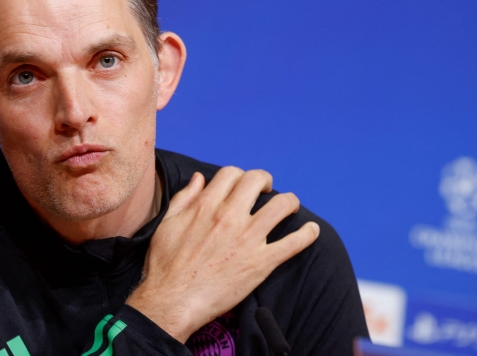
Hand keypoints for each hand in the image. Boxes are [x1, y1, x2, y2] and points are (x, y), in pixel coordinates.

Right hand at [126, 167, 319, 342]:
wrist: (172, 302)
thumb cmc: (165, 265)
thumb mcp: (167, 224)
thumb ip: (184, 198)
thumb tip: (199, 178)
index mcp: (206, 206)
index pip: (231, 174)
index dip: (239, 176)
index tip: (242, 185)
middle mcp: (229, 217)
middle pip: (257, 181)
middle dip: (265, 181)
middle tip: (267, 190)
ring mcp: (248, 239)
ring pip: (282, 206)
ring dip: (290, 202)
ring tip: (290, 206)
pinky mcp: (260, 263)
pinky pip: (292, 244)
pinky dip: (306, 235)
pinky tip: (311, 230)